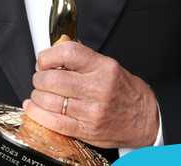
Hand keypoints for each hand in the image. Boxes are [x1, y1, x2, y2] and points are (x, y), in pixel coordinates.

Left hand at [24, 39, 158, 148]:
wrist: (147, 120)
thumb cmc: (126, 92)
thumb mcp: (108, 66)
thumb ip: (81, 59)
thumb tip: (53, 51)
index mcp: (103, 68)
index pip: (67, 53)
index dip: (47, 56)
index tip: (43, 61)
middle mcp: (98, 88)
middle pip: (52, 79)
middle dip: (39, 78)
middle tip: (41, 79)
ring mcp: (92, 111)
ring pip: (48, 100)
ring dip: (37, 96)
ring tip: (41, 94)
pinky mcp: (86, 130)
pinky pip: (53, 121)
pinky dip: (37, 113)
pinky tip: (33, 107)